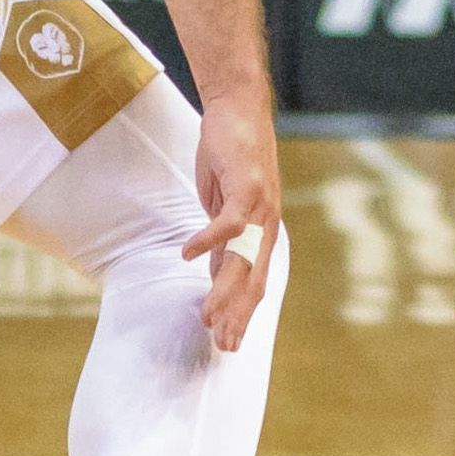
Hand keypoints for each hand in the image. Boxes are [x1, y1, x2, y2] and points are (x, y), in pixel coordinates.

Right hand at [184, 95, 282, 349]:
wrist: (238, 111)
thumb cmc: (230, 159)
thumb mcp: (225, 207)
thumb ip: (226, 240)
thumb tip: (216, 272)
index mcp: (262, 233)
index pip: (254, 283)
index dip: (242, 315)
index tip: (227, 342)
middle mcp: (267, 225)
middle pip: (254, 280)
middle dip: (238, 316)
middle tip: (224, 344)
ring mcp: (260, 207)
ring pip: (244, 259)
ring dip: (225, 290)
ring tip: (208, 316)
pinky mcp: (246, 186)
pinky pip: (228, 222)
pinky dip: (208, 241)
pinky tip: (187, 254)